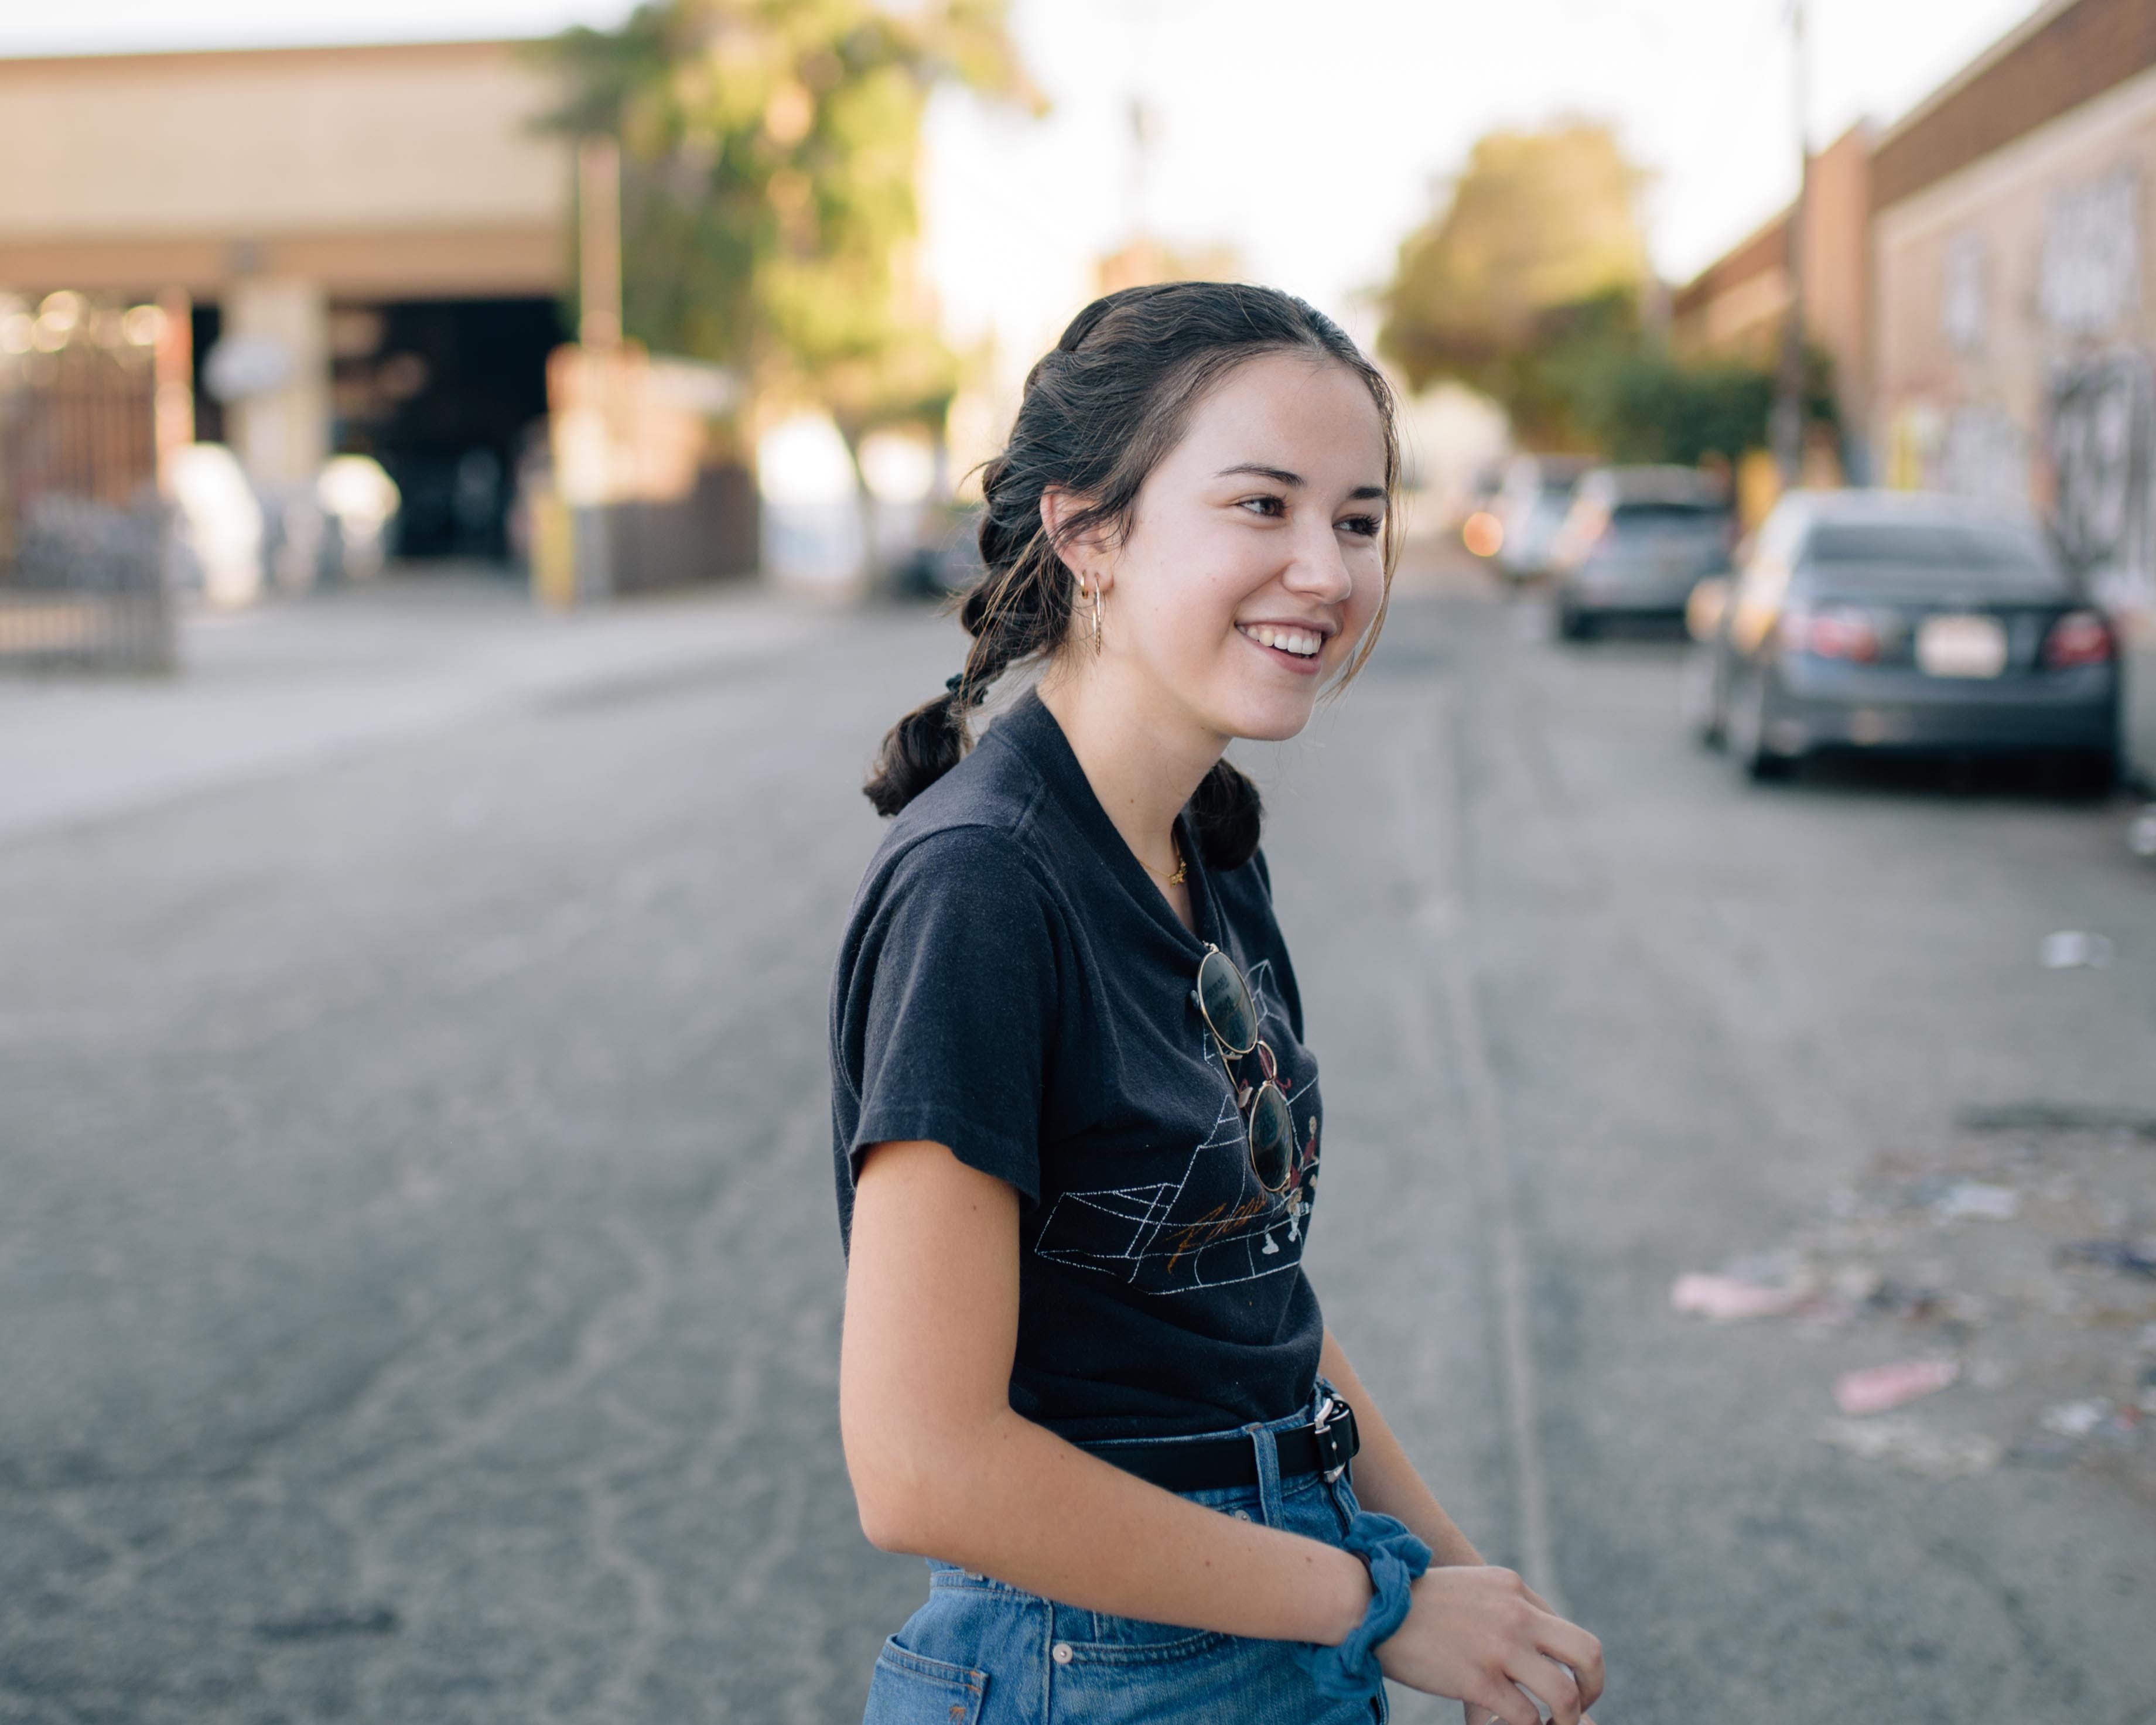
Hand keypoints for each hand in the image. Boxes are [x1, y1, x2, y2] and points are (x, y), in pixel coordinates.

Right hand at [1377, 1565, 1602, 1724]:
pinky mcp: (1478, 1681)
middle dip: (1593, 1689)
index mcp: (1513, 1588)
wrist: (1371, 1604)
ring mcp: (1499, 1648)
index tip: (1560, 1682)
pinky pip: (1526, 1718)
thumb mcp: (1472, 1588)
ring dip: (1568, 1720)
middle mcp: (1516, 1615)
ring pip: (1565, 1695)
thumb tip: (1531, 1648)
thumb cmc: (1416, 1602)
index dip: (1569, 1664)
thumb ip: (1504, 1608)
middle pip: (1587, 1655)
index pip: (1565, 1629)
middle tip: (1581, 1708)